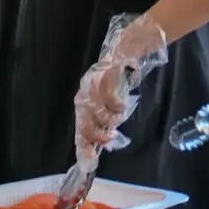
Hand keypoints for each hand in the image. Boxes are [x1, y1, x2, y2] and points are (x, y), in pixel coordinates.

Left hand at [73, 15, 167, 169]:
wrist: (128, 48)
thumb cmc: (120, 76)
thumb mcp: (111, 99)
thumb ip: (107, 116)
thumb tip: (106, 139)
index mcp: (84, 98)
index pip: (80, 126)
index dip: (84, 144)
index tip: (91, 160)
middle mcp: (85, 91)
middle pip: (85, 121)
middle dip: (96, 134)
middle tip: (110, 138)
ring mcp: (94, 83)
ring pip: (97, 111)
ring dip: (110, 119)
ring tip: (119, 116)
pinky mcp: (106, 75)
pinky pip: (109, 97)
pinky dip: (116, 105)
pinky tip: (123, 105)